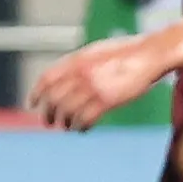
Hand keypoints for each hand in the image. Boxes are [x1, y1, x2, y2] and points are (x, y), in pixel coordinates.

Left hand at [29, 34, 162, 130]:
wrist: (150, 54)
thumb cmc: (125, 53)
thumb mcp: (95, 52)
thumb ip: (77, 64)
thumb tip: (62, 80)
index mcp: (76, 59)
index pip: (46, 78)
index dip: (36, 93)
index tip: (32, 104)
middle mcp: (80, 73)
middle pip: (53, 99)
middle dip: (48, 113)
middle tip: (50, 122)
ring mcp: (92, 87)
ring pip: (67, 112)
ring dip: (65, 123)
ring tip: (68, 127)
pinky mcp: (106, 100)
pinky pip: (84, 120)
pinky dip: (81, 127)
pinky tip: (83, 129)